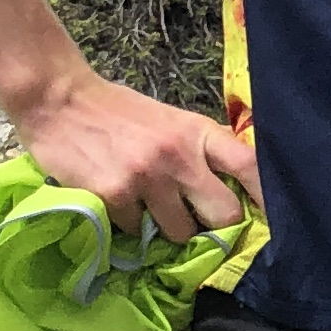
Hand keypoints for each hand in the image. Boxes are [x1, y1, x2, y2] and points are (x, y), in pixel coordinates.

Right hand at [17, 66, 254, 241]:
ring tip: (148, 209)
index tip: (275, 220)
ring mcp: (147, 177)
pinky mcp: (114, 196)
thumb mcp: (169, 121)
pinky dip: (129, 226)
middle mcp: (178, 155)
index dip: (268, 196)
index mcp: (197, 132)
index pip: (249, 165)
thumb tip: (236, 186)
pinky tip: (116, 203)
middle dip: (216, 228)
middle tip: (200, 225)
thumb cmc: (117, 111)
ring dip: (167, 230)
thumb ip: (199, 150)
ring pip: (180, 233)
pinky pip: (136, 232)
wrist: (56, 98)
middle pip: (224, 215)